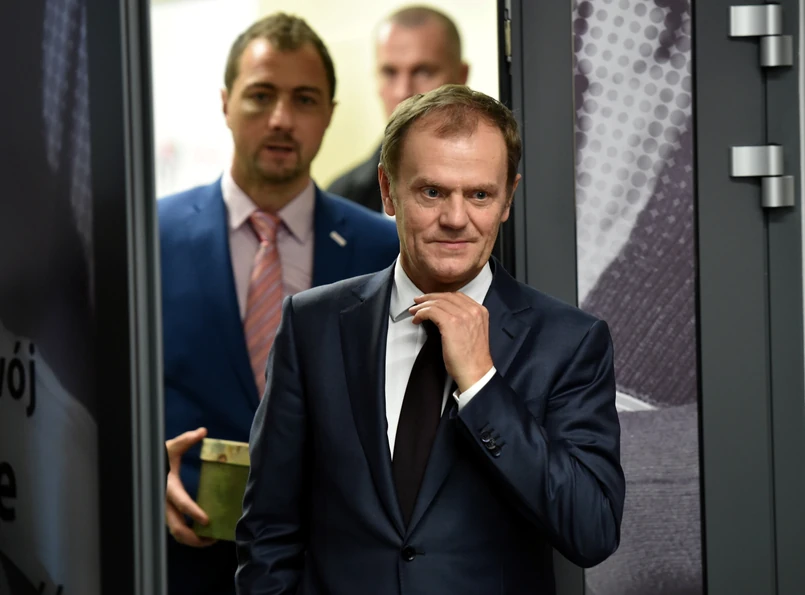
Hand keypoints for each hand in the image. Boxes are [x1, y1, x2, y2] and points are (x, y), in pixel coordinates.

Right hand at [165, 427, 216, 546]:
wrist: (141, 467)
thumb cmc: (157, 457)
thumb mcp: (169, 447)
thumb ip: (185, 440)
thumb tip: (202, 431)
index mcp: (167, 487)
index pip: (181, 503)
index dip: (193, 513)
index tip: (207, 520)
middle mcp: (163, 503)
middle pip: (176, 528)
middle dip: (193, 537)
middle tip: (212, 538)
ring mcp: (163, 510)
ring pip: (175, 533)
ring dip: (191, 540)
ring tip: (210, 540)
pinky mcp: (165, 513)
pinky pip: (175, 529)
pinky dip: (187, 536)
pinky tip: (201, 536)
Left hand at [409, 292, 493, 391]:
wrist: (475, 372)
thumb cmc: (473, 359)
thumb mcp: (474, 332)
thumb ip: (466, 320)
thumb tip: (446, 315)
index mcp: (480, 311)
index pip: (457, 296)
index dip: (441, 296)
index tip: (431, 299)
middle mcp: (473, 310)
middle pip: (446, 296)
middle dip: (429, 298)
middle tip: (419, 301)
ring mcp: (462, 316)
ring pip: (437, 303)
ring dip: (422, 306)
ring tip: (414, 311)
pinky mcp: (451, 323)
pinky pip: (431, 311)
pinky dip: (421, 313)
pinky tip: (417, 319)